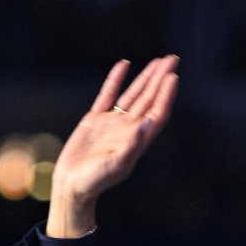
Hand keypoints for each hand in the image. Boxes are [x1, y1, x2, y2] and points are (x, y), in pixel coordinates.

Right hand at [46, 55, 179, 237]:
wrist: (72, 186)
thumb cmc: (95, 181)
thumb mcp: (115, 165)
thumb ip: (131, 145)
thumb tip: (146, 123)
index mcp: (137, 140)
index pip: (157, 113)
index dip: (166, 95)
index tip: (173, 77)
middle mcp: (128, 129)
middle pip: (149, 99)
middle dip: (161, 79)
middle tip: (173, 59)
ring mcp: (113, 123)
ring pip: (133, 95)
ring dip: (145, 78)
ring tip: (158, 61)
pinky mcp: (95, 120)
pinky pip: (107, 95)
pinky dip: (115, 80)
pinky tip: (124, 65)